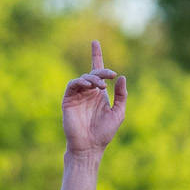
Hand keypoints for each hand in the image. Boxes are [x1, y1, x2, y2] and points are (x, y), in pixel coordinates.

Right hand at [63, 40, 126, 156]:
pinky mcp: (68, 100)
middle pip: (93, 73)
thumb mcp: (118, 113)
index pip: (97, 72)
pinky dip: (80, 82)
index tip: (95, 42)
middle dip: (101, 71)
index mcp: (99, 94)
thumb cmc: (104, 133)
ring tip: (101, 86)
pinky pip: (72, 85)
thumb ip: (121, 96)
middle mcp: (88, 93)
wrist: (90, 147)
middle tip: (110, 75)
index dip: (96, 56)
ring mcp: (77, 96)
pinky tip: (88, 86)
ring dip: (93, 79)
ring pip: (83, 78)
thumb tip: (122, 77)